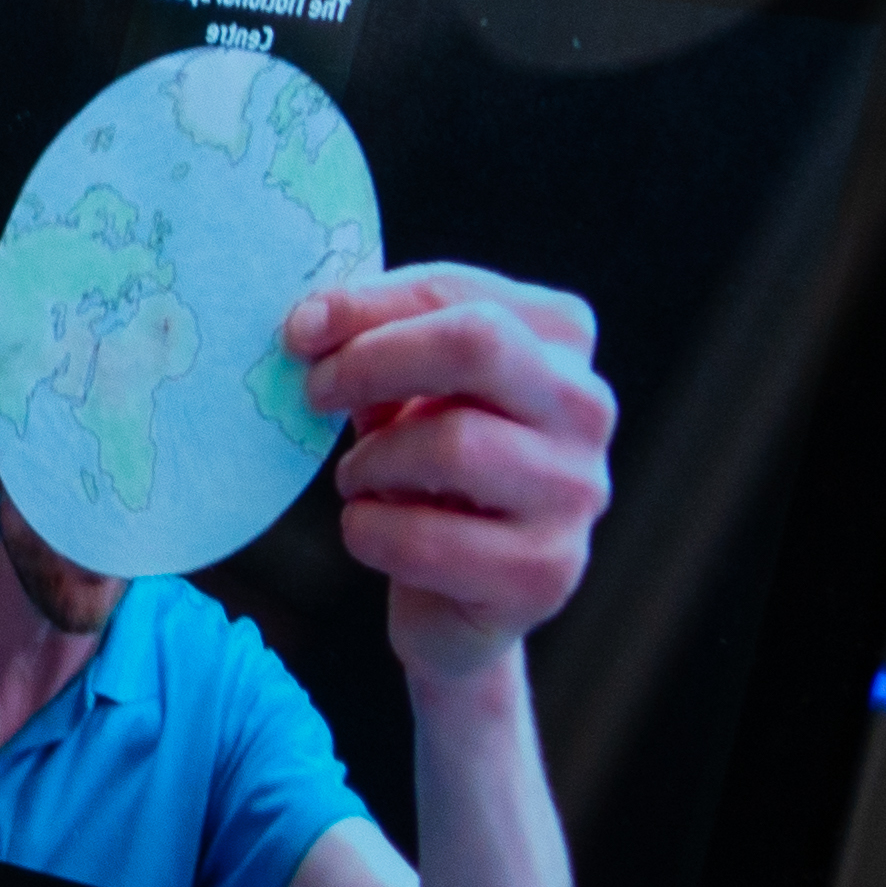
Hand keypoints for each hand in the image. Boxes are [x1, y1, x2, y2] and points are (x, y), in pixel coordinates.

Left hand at [289, 262, 612, 694]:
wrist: (456, 592)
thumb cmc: (424, 467)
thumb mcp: (403, 390)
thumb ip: (375, 343)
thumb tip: (312, 325)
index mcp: (558, 340)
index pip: (459, 293)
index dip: (367, 305)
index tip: (300, 331)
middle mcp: (585, 408)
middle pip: (480, 344)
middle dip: (374, 361)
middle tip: (314, 393)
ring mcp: (576, 491)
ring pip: (453, 444)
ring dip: (370, 463)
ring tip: (359, 478)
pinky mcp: (544, 571)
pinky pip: (428, 540)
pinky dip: (370, 532)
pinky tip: (370, 530)